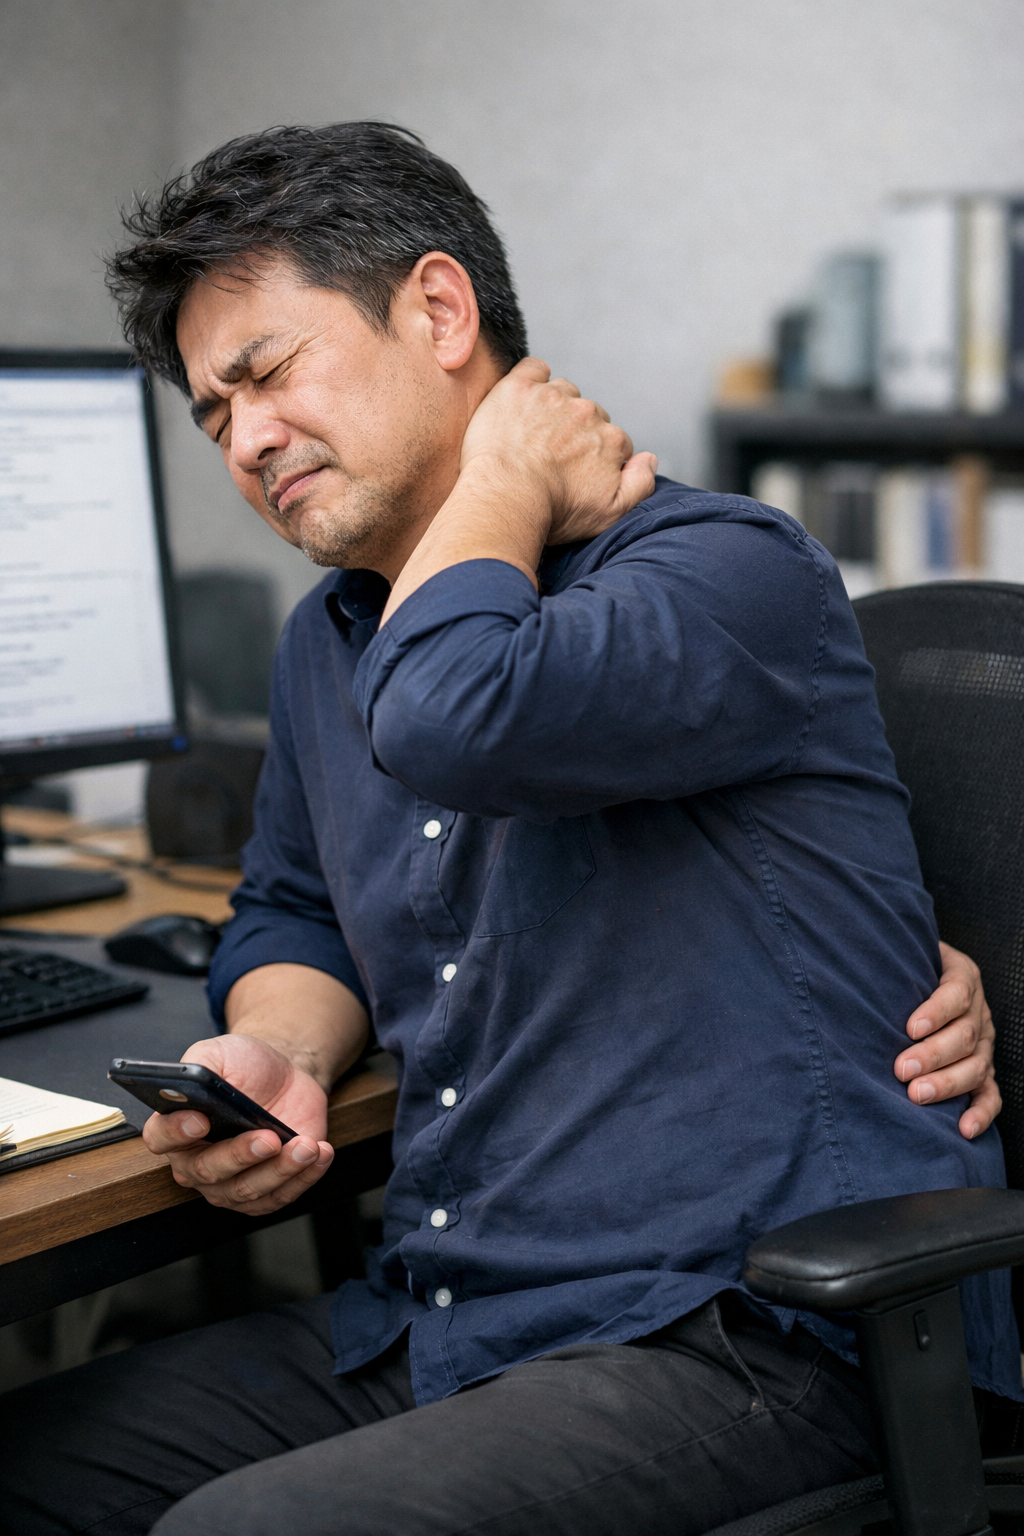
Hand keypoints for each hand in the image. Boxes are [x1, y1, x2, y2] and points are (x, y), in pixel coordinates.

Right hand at [142, 1032, 333, 1214]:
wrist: (285, 1076)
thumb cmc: (245, 1066)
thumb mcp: (217, 1053)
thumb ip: (197, 1064)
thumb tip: (190, 1081)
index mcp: (176, 1129)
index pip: (161, 1139)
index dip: (176, 1133)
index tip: (200, 1119)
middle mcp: (197, 1164)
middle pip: (209, 1172)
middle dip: (240, 1156)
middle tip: (269, 1138)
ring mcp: (232, 1183)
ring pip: (248, 1191)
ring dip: (280, 1170)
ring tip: (305, 1146)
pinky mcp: (267, 1190)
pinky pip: (282, 1196)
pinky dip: (304, 1177)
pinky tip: (319, 1153)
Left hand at [459, 357, 657, 545]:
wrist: (505, 499)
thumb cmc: (553, 511)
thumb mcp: (610, 513)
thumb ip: (640, 485)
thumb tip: (650, 459)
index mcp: (611, 440)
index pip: (614, 441)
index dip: (596, 457)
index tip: (576, 472)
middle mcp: (587, 413)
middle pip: (589, 416)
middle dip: (574, 432)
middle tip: (551, 457)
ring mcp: (553, 397)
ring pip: (562, 393)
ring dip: (553, 407)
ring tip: (533, 435)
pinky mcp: (521, 388)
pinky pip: (534, 369)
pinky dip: (533, 379)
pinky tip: (524, 399)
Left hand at [895, 941, 999, 1139]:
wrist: (921, 973)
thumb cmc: (903, 967)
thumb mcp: (902, 953)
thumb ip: (889, 960)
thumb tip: (847, 964)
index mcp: (962, 977)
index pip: (956, 994)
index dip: (936, 1012)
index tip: (909, 1028)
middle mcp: (977, 1012)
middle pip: (965, 1035)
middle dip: (933, 1055)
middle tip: (901, 1069)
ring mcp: (983, 1045)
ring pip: (976, 1066)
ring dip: (948, 1084)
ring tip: (917, 1095)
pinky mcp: (983, 1072)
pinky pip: (989, 1094)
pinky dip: (980, 1113)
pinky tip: (964, 1128)